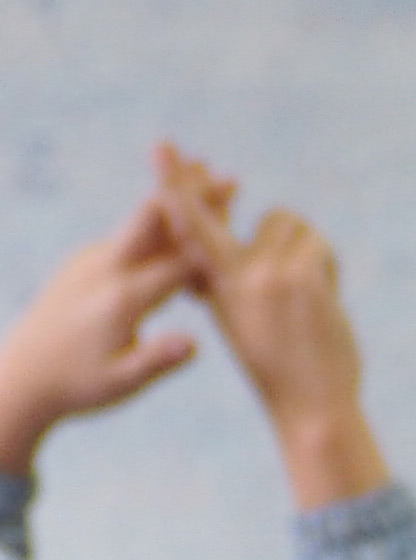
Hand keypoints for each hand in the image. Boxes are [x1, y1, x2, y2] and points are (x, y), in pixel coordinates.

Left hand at [0, 188, 201, 479]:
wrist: (22, 375)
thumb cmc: (78, 385)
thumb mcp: (121, 382)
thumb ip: (157, 360)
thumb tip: (194, 344)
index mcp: (121, 298)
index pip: (179, 263)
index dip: (216, 246)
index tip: (250, 231)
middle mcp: (104, 269)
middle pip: (154, 219)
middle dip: (192, 196)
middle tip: (228, 176)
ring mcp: (92, 260)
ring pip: (144, 222)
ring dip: (180, 201)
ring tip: (211, 175)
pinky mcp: (87, 261)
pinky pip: (133, 234)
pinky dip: (163, 221)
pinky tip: (184, 218)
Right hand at [160, 150, 387, 507]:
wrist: (310, 404)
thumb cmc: (278, 362)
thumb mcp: (238, 319)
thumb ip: (221, 284)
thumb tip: (204, 258)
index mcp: (213, 286)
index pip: (189, 227)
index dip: (176, 186)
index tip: (164, 148)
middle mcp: (230, 277)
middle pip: (215, 214)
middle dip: (198, 184)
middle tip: (168, 148)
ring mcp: (264, 275)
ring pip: (286, 222)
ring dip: (301, 246)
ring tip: (303, 291)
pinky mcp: (300, 279)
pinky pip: (317, 243)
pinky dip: (326, 263)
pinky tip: (324, 298)